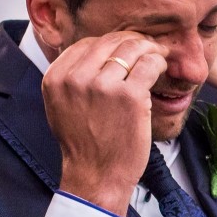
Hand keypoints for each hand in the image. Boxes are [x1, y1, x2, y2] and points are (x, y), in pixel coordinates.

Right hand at [42, 31, 167, 214]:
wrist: (96, 176)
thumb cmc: (85, 144)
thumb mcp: (61, 106)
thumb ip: (72, 78)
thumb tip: (97, 51)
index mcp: (56, 78)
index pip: (87, 43)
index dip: (111, 43)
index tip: (126, 47)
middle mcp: (75, 78)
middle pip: (111, 41)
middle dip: (133, 41)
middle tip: (149, 47)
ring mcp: (102, 85)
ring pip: (132, 48)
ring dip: (149, 49)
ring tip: (158, 57)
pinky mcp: (129, 96)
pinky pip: (149, 65)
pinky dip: (159, 63)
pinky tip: (161, 70)